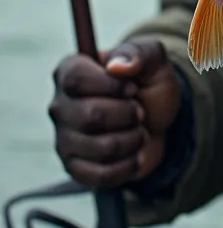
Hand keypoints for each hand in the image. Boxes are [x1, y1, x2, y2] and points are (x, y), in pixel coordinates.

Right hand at [49, 39, 181, 187]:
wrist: (156, 120)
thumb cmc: (148, 84)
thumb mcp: (154, 59)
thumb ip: (139, 53)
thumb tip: (118, 66)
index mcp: (70, 71)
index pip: (76, 80)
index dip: (111, 86)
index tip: (133, 88)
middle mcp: (60, 105)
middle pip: (90, 116)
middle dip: (128, 114)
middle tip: (139, 111)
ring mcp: (64, 139)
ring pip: (100, 148)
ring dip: (132, 139)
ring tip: (138, 130)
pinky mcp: (74, 167)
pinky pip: (101, 175)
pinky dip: (128, 165)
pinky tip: (134, 153)